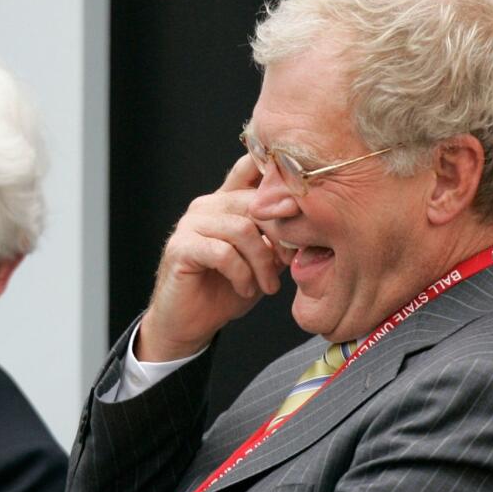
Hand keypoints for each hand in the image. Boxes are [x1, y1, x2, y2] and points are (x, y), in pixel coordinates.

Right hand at [137, 156, 290, 361]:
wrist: (189, 324)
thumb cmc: (226, 291)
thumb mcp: (262, 261)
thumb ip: (278, 238)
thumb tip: (312, 225)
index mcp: (227, 201)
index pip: (251, 167)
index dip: (278, 177)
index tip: (302, 207)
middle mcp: (207, 205)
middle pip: (255, 202)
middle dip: (281, 234)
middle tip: (289, 263)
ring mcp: (191, 224)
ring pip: (242, 229)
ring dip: (262, 262)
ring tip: (267, 287)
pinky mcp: (180, 247)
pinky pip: (223, 253)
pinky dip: (241, 274)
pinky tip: (245, 289)